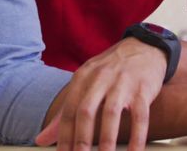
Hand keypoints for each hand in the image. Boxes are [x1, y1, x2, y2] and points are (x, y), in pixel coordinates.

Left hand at [35, 37, 165, 150]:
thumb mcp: (86, 82)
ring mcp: (123, 82)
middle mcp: (101, 78)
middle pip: (86, 110)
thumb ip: (65, 112)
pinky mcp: (143, 88)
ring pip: (111, 113)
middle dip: (82, 139)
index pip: (69, 110)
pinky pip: (140, 116)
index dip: (64, 136)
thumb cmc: (112, 70)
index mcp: (83, 77)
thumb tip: (41, 140)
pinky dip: (138, 136)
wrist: (145, 47)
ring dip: (107, 139)